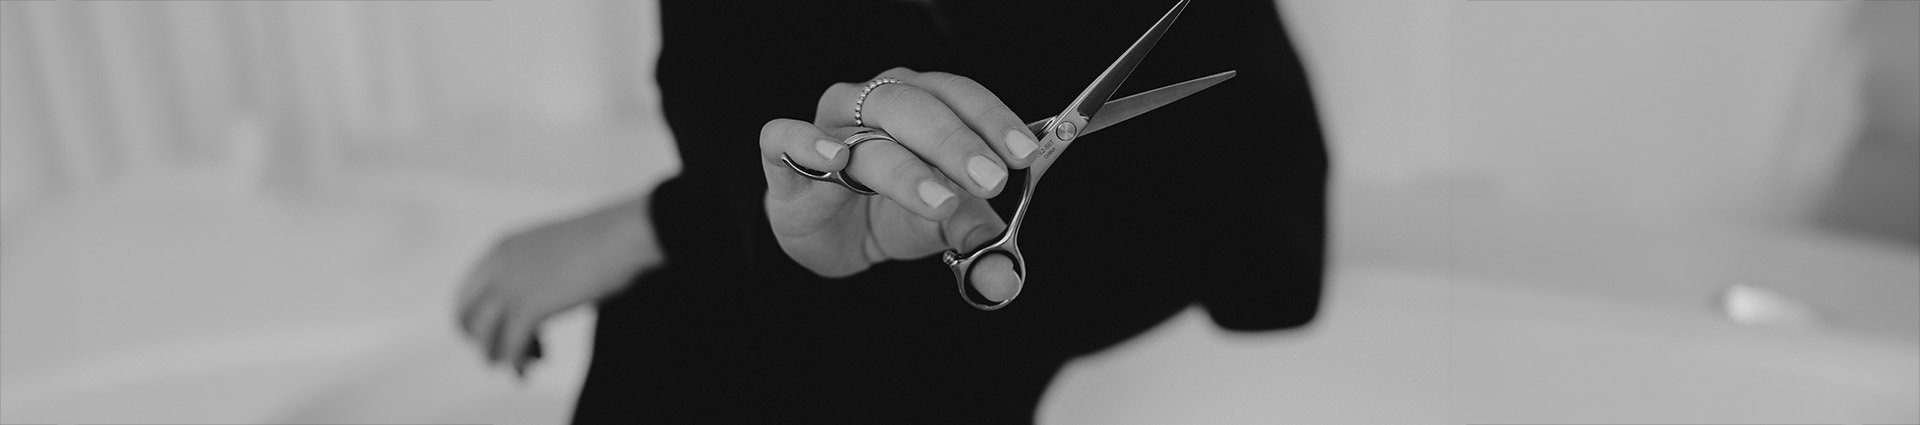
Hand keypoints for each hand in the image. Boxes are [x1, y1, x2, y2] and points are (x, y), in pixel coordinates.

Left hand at [456, 195, 657, 375]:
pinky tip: (527, 371)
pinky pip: (512, 345)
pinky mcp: (532, 307)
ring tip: (521, 365)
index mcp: (504, 248)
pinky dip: (517, 363)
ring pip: (486, 333)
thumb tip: (544, 298)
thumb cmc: (604, 238)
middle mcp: (500, 266)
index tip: (492, 330)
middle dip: (479, 338)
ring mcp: (514, 286)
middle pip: (467, 313)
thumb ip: (538, 270)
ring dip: (498, 355)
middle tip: (496, 353)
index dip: (475, 315)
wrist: (621, 235)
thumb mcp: (554, 249)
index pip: (469, 289)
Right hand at [760, 68, 1038, 300]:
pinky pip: (783, 136)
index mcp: (918, 102)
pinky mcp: (781, 158)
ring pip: (862, 130)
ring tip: (939, 201)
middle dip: (957, 143)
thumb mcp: (941, 224)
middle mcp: (872, 103)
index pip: (958, 94)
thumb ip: (974, 238)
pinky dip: (806, 142)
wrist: (830, 236)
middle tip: (991, 180)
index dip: (992, 118)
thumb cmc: (889, 210)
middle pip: (914, 106)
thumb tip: (1003, 279)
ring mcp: (824, 126)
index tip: (1025, 153)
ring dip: (904, 165)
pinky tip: (836, 158)